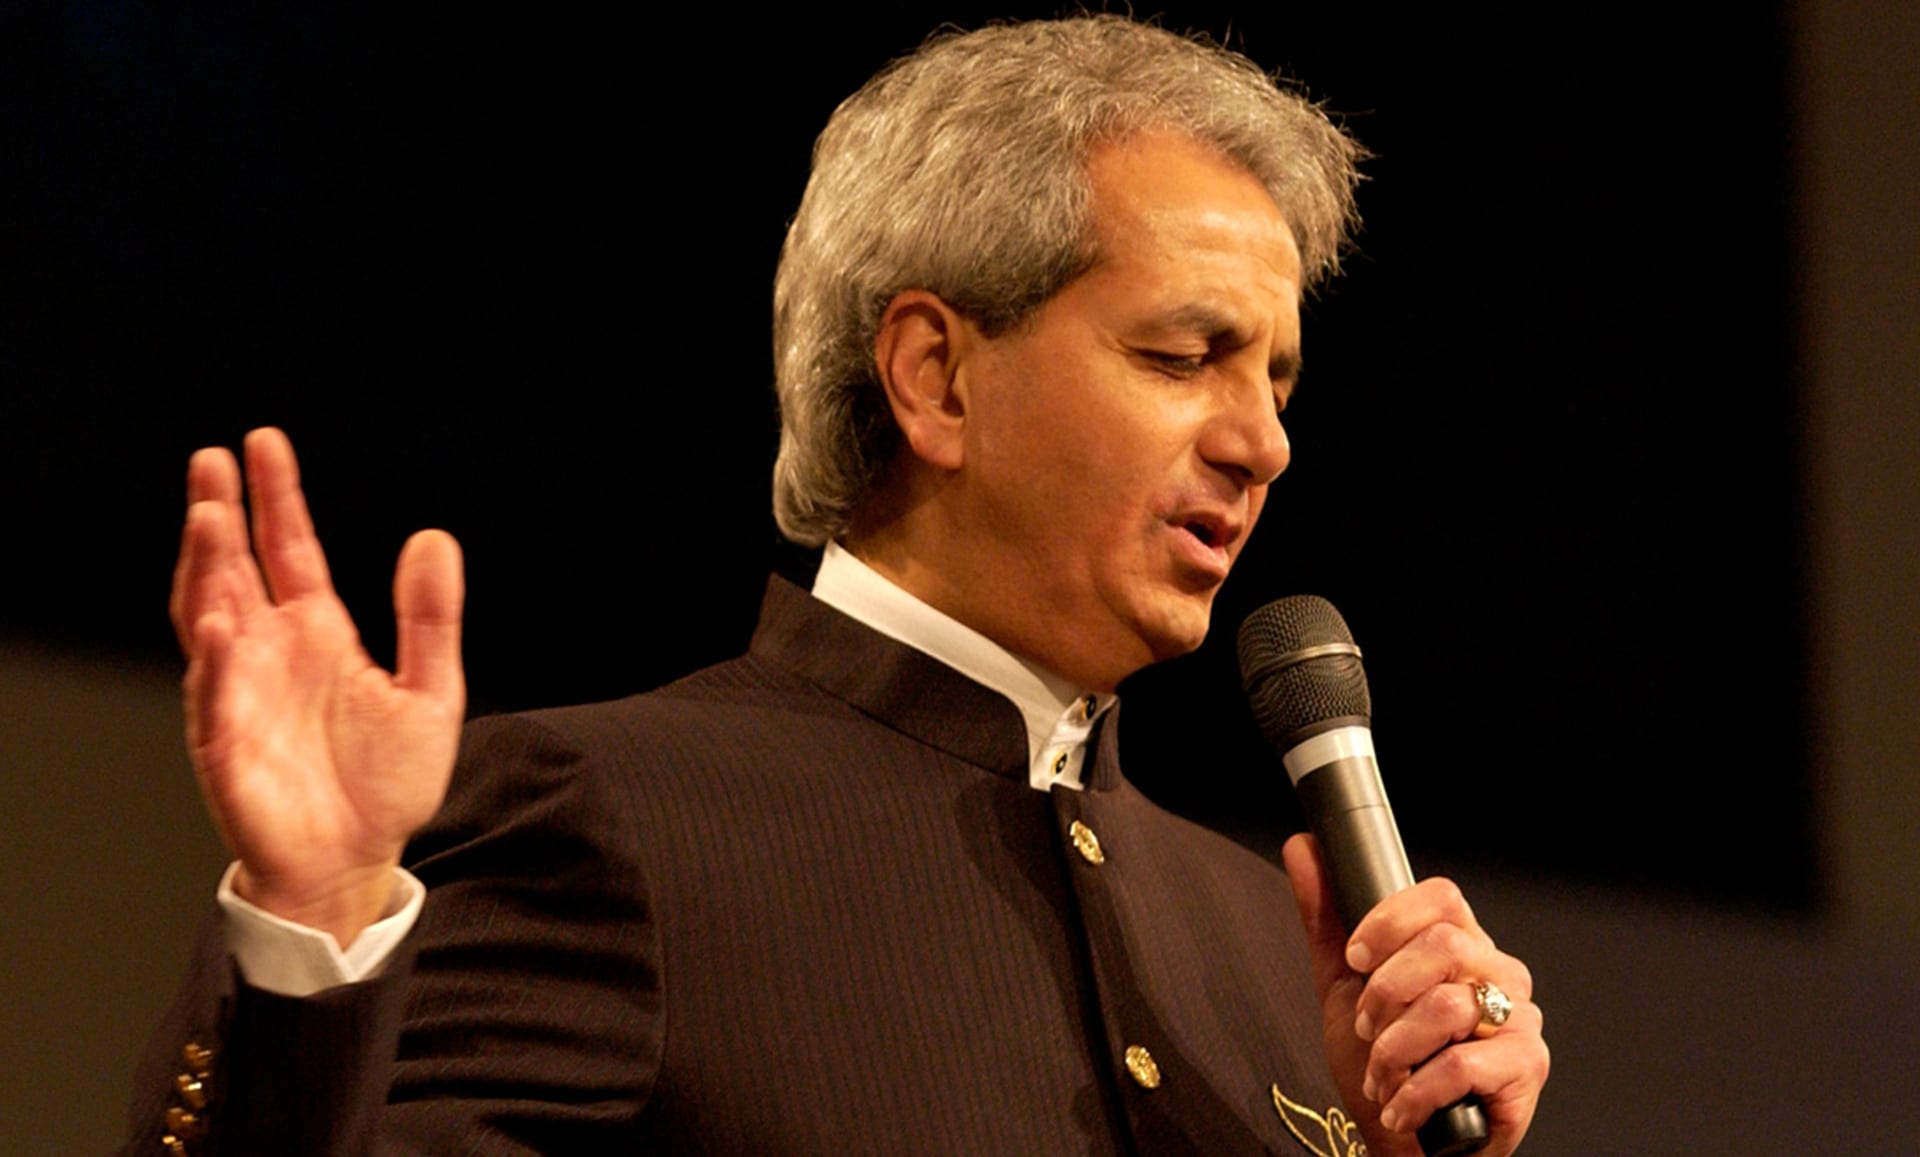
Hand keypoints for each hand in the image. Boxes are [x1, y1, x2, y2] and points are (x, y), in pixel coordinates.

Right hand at [170, 428, 465, 947]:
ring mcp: (240, 693)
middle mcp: (270, 653)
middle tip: (213, 460)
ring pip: (209, 615)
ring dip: (206, 567)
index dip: (277, 497)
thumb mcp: (431, 690)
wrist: (357, 861)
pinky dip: (214, 660)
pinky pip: (214, 695)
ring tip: (210, 516)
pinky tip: (218, 622)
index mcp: (318, 634)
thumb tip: (433, 538)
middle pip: (235, 569)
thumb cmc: (385, 783)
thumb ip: (430, 617)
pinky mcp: (226, 743)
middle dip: (221, 514)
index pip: (290, 549)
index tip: (265, 443)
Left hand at [1283, 834, 1547, 1156]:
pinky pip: (1463, 1064)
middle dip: (1385, 993)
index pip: (1442, 896)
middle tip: (1368, 1029)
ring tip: (1382, 1075)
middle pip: (1446, 945)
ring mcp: (1521, 1018)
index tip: (1357, 958)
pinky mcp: (1528, 1067)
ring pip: (1449, 1006)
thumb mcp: (1344, 988)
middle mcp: (1500, 971)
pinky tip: (1400, 1107)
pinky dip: (1415, 1090)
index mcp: (1462, 944)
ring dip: (1395, 1049)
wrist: (1407, 1143)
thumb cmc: (1385, 1066)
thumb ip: (1328, 920)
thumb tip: (1302, 849)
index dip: (1390, 921)